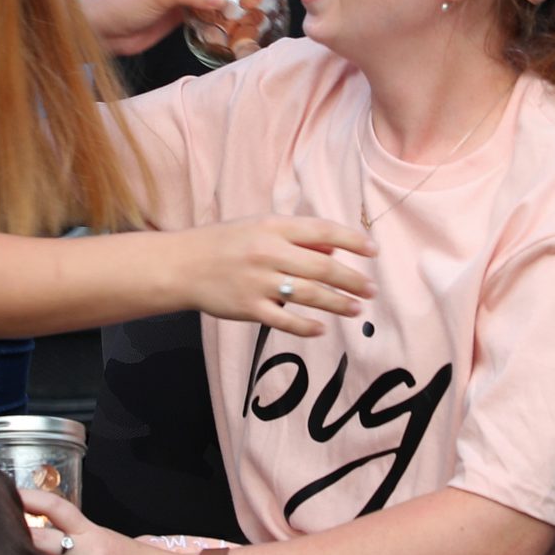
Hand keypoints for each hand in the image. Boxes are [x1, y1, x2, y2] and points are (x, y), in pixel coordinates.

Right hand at [176, 215, 373, 337]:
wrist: (181, 265)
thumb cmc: (224, 243)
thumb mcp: (259, 227)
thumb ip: (296, 237)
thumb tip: (334, 251)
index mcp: (273, 226)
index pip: (323, 230)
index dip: (353, 240)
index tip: (373, 251)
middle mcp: (268, 252)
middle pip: (323, 267)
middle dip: (353, 279)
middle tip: (372, 289)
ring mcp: (259, 282)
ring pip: (310, 295)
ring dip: (338, 303)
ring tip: (357, 309)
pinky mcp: (249, 308)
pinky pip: (286, 320)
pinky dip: (307, 326)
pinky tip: (322, 328)